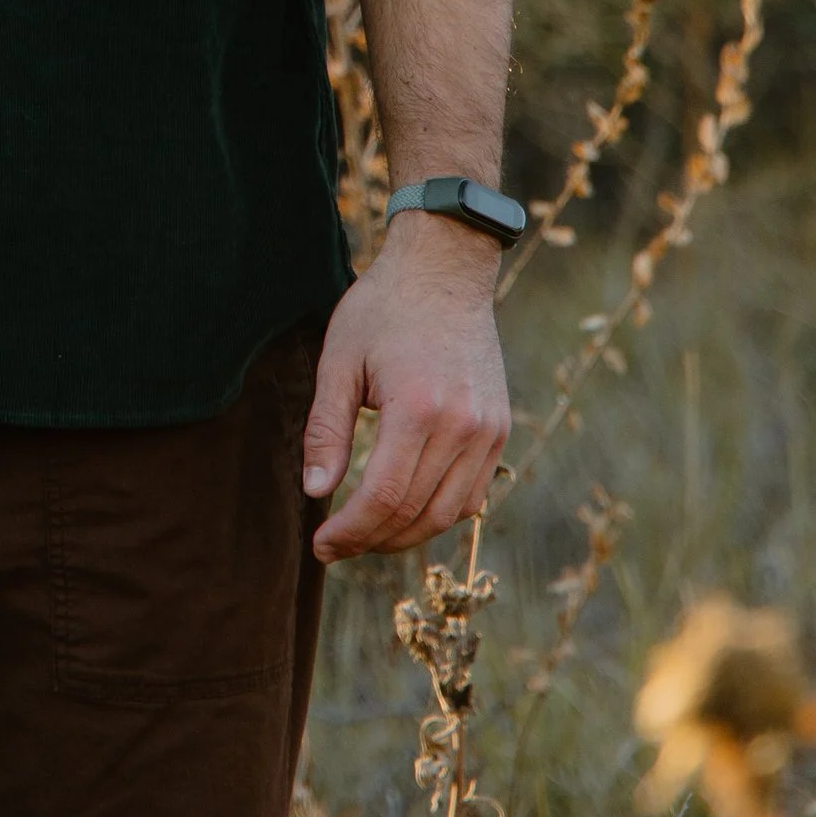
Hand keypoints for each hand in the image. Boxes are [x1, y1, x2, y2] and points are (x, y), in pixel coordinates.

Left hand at [303, 213, 512, 559]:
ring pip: (448, 513)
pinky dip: (438, 514)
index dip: (350, 531)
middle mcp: (463, 426)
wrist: (444, 269)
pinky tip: (404, 512)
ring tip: (365, 536)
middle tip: (334, 547)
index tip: (321, 547)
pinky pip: (472, 494)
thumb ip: (326, 431)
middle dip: (371, 540)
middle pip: (416, 513)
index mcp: (418, 408)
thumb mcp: (339, 362)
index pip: (385, 498)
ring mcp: (489, 431)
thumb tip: (316, 492)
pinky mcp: (499, 429)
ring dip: (404, 536)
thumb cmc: (382, 309)